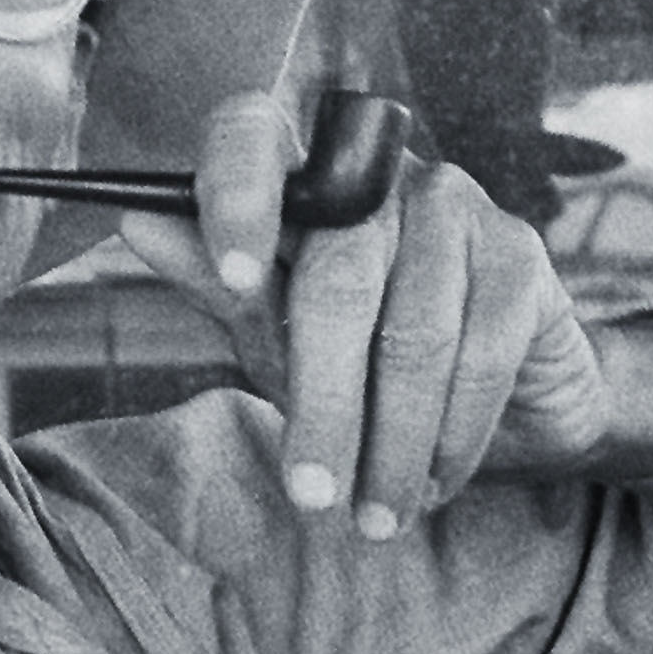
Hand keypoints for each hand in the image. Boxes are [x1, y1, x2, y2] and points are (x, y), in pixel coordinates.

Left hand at [119, 93, 609, 535]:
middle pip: (336, 279)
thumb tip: (134, 223)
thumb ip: (218, 284)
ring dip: (392, 443)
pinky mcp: (518, 253)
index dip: (238, 195)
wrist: (501, 400)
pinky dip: (452, 434)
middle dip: (324, 407)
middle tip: (311, 496)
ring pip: (412, 333)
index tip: (234, 275)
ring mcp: (452, 204)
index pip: (250, 138)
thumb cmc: (362, 361)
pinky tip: (433, 482)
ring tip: (373, 516)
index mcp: (294, 181)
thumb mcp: (275, 334)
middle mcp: (373, 174)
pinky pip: (479, 353)